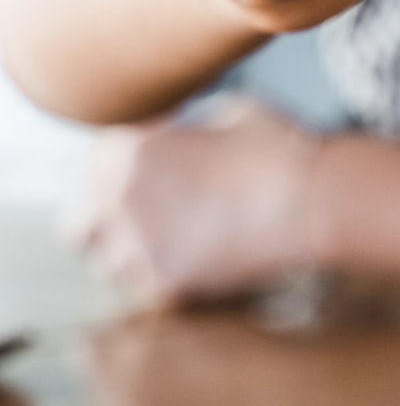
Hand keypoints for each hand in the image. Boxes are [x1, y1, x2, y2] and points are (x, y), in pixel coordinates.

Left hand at [65, 99, 321, 304]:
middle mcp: (120, 198)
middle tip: (140, 222)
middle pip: (78, 227)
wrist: (315, 197)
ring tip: (177, 247)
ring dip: (133, 258)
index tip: (140, 179)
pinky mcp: (169, 284)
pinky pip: (148, 291)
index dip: (113, 175)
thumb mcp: (222, 113)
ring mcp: (141, 246)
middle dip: (103, 224)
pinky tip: (198, 265)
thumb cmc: (277, 147)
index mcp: (127, 149)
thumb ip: (178, 131)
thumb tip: (172, 138)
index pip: (88, 170)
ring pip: (110, 266)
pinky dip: (166, 282)